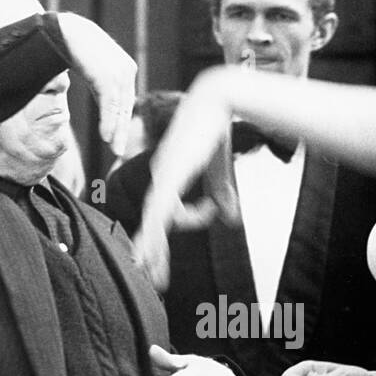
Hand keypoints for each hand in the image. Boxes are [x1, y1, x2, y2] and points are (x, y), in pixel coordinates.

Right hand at [56, 13, 136, 152]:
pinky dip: (108, 121)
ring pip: (120, 107)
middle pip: (126, 106)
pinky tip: (105, 136)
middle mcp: (126, 68)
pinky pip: (110, 104)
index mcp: (125, 66)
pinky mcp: (106, 74)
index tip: (117, 139)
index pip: (126, 99)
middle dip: (122, 130)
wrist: (60, 29)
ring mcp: (118, 70)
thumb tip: (105, 105)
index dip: (122, 121)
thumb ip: (101, 84)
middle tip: (118, 151)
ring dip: (116, 130)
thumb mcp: (91, 67)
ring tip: (112, 147)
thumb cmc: (72, 47)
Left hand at [134, 70, 240, 289]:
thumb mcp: (219, 170)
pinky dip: (154, 229)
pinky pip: (160, 208)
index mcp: (168, 178)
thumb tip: (231, 221)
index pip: (173, 212)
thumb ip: (221, 194)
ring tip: (143, 269)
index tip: (215, 210)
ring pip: (152, 220)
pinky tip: (148, 246)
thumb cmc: (215, 129)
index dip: (194, 220)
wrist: (216, 99)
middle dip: (153, 251)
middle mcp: (161, 179)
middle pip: (152, 222)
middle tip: (150, 276)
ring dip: (150, 247)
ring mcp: (163, 177)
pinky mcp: (170, 174)